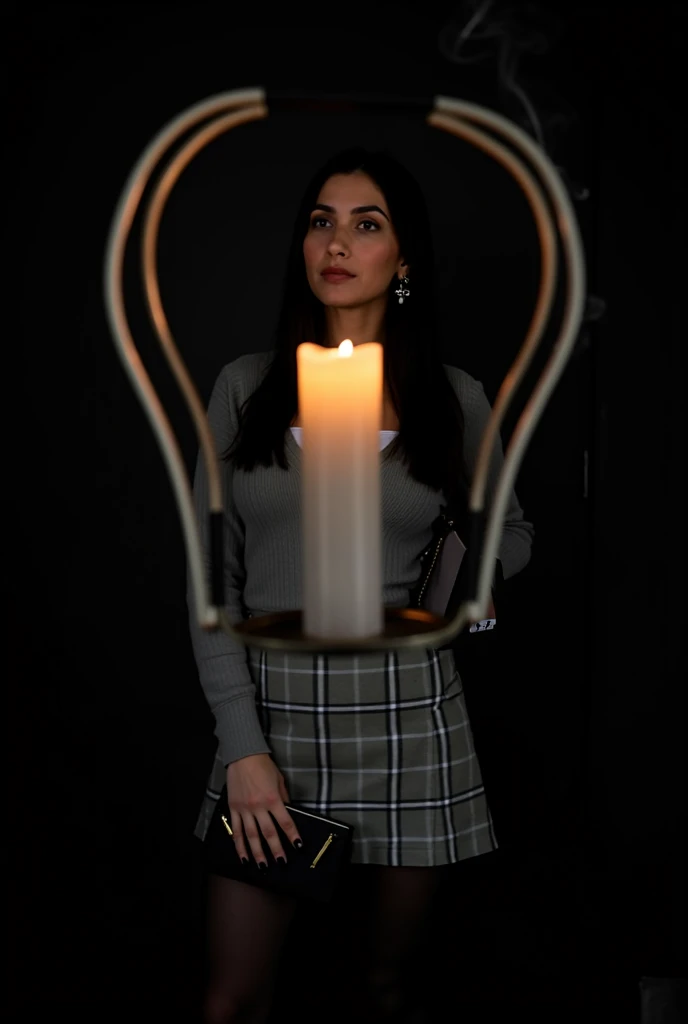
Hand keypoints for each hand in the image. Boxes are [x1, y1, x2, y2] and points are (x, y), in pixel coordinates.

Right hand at [226, 754, 301, 868]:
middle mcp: (258, 807)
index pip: (286, 822)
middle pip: (269, 833)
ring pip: (251, 836)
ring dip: (257, 853)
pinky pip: (236, 830)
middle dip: (276, 849)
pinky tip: (243, 856)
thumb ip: (283, 798)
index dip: (292, 836)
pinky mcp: (233, 809)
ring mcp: (244, 809)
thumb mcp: (280, 780)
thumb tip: (288, 812)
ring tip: (262, 866)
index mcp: (273, 799)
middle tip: (280, 863)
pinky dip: (239, 844)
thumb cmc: (264, 766)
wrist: (243, 756)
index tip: (298, 847)